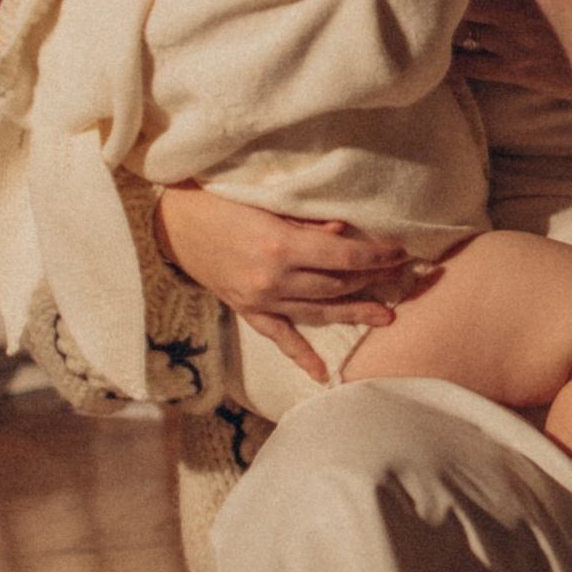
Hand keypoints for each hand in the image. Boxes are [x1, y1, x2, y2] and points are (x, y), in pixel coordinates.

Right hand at [152, 181, 429, 385]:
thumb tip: (344, 231)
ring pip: (317, 311)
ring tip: (386, 316)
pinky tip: (321, 373)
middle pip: (336, 284)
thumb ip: (304, 218)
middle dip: (372, 278)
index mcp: (280, 245)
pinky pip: (278, 336)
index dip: (377, 255)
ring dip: (353, 313)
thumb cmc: (217, 199)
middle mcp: (273, 278)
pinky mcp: (246, 309)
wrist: (169, 223)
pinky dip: (300, 355)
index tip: (400, 251)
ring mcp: (259, 299)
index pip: (344, 256)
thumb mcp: (263, 199)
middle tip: (402, 275)